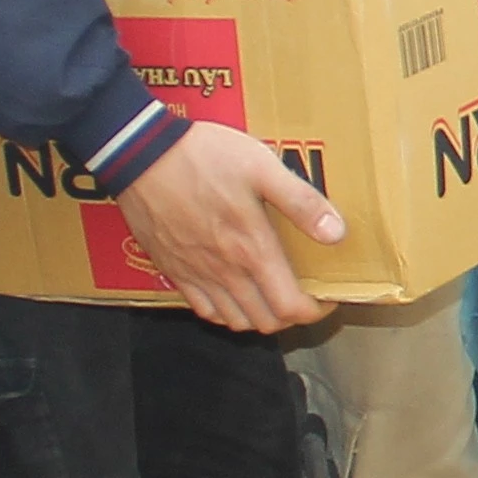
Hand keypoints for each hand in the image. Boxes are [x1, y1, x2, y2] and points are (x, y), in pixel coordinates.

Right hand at [116, 120, 344, 331]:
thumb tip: (336, 234)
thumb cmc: (204, 157)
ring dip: (260, 316)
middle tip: (304, 294)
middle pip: (266, 321)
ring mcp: (195, 275)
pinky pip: (203, 310)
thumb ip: (301, 202)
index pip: (290, 307)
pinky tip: (234, 292)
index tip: (328, 297)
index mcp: (252, 249)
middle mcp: (225, 272)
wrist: (141, 155)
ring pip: (235, 321)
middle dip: (292, 315)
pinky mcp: (172, 270)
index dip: (316, 311)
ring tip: (273, 294)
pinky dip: (224, 312)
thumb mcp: (262, 168)